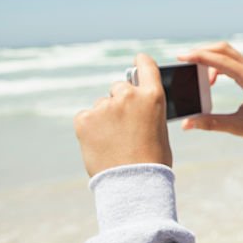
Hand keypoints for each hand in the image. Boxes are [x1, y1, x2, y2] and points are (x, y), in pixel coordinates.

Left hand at [74, 53, 172, 176]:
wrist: (134, 182)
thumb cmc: (152, 159)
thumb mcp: (158, 127)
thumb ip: (146, 109)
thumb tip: (132, 104)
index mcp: (152, 96)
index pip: (145, 66)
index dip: (140, 62)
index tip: (137, 60)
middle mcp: (128, 95)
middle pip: (118, 87)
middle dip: (119, 100)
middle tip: (124, 125)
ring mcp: (104, 106)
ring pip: (101, 105)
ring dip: (105, 117)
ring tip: (113, 141)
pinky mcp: (84, 118)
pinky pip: (86, 117)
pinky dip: (90, 128)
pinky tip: (100, 143)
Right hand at [177, 42, 242, 144]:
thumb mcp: (238, 127)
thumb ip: (212, 124)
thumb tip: (187, 124)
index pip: (222, 61)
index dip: (200, 56)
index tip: (181, 57)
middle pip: (224, 49)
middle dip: (202, 51)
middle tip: (184, 60)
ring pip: (228, 53)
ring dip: (210, 57)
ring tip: (195, 73)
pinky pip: (232, 61)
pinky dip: (217, 64)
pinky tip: (210, 79)